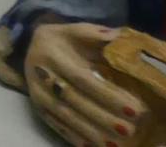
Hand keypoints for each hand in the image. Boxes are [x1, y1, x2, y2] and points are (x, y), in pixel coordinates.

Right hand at [24, 23, 148, 146]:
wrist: (31, 45)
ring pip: (64, 115)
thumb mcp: (79, 31)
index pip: (81, 78)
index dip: (107, 95)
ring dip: (90, 132)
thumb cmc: (65, 40)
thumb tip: (126, 41)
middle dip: (102, 117)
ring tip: (115, 144)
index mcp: (52, 52)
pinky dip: (73, 137)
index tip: (133, 109)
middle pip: (73, 99)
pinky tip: (91, 146)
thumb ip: (100, 36)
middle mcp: (40, 73)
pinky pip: (55, 124)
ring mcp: (36, 92)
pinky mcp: (37, 107)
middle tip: (129, 130)